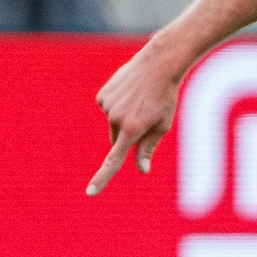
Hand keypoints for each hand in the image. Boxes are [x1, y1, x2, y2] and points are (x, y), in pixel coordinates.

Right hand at [87, 45, 186, 194]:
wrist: (158, 64)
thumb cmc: (166, 97)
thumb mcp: (163, 125)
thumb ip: (148, 148)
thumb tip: (142, 169)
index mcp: (132, 130)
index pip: (115, 160)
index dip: (102, 178)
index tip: (90, 192)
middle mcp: (116, 119)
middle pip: (118, 141)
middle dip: (128, 136)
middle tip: (145, 117)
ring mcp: (107, 106)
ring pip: (113, 124)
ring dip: (124, 118)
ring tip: (140, 100)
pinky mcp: (101, 95)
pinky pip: (108, 109)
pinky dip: (117, 105)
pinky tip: (130, 92)